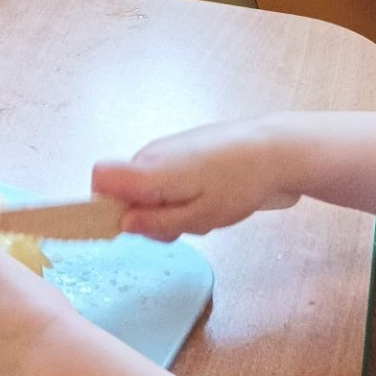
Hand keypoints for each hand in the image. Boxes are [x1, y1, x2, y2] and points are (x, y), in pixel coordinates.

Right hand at [91, 118, 300, 240]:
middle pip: (124, 187)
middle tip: (182, 226)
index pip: (99, 177)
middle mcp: (150, 154)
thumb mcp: (199, 217)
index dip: (105, 203)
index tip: (132, 224)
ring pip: (147, 185)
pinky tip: (211, 199)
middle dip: (144, 213)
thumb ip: (157, 223)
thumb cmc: (238, 184)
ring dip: (166, 206)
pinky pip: (165, 177)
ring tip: (204, 211)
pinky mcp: (184, 149)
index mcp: (149, 170)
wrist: (276, 148)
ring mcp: (167, 149)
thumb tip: (123, 224)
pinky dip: (179, 193)